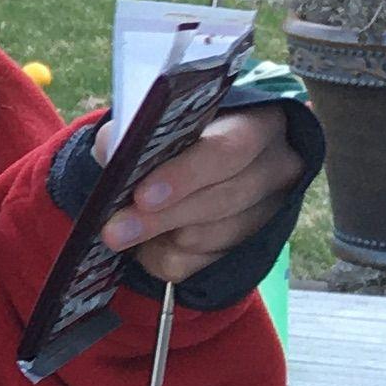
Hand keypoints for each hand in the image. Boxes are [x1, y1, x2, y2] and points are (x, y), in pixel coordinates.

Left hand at [105, 105, 298, 288]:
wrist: (190, 165)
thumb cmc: (180, 135)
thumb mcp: (163, 123)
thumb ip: (135, 131)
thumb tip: (109, 147)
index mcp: (259, 124)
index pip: (229, 150)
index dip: (186, 174)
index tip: (142, 195)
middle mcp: (276, 168)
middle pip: (222, 200)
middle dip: (162, 218)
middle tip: (113, 231)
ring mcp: (268, 212)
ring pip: (211, 237)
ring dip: (161, 237)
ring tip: (122, 231)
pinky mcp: (250, 247)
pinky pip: (200, 263)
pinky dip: (165, 255)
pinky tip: (149, 242)